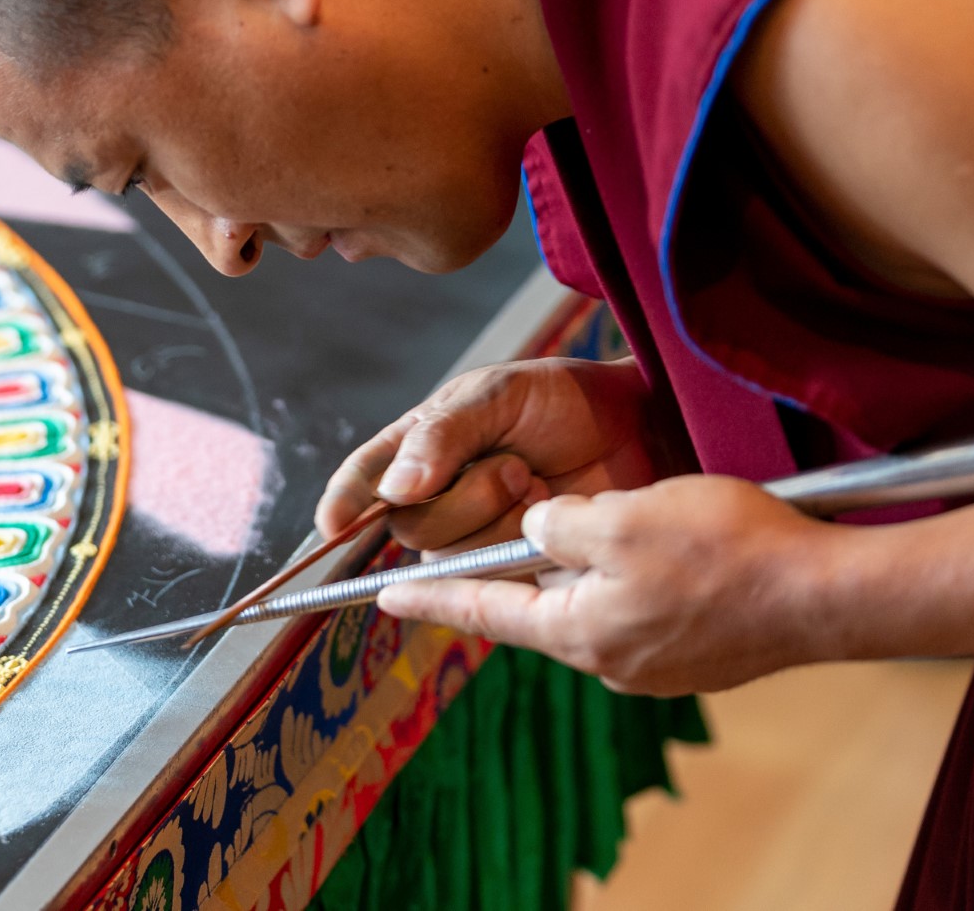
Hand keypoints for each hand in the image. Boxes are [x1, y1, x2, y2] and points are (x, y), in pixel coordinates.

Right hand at [315, 359, 656, 554]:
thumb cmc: (566, 400)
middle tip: (515, 466)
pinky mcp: (512, 567)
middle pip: (405, 526)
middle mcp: (440, 493)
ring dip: (493, 518)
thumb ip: (441, 436)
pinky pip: (487, 577)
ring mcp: (477, 532)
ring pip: (445, 555)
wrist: (641, 428)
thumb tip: (392, 489)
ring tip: (538, 484)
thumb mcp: (498, 395)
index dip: (343, 502)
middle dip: (459, 499)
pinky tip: (547, 516)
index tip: (332, 525)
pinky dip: (516, 546)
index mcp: (424, 445)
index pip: (364, 477)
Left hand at [377, 475, 850, 694]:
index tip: (380, 596)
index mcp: (578, 630)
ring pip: (594, 606)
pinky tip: (655, 547)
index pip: (482, 611)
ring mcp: (659, 666)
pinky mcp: (698, 657)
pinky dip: (630, 577)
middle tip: (486, 537)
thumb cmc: (723, 548)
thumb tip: (537, 526)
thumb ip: (558, 524)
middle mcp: (611, 661)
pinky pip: (641, 611)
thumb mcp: (620, 515)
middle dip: (515, 571)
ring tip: (589, 525)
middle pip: (540, 609)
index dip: (429, 596)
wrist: (827, 595)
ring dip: (583, 567)